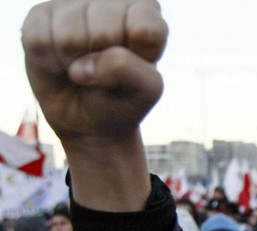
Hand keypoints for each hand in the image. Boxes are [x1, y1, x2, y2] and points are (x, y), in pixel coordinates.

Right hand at [22, 0, 167, 210]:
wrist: (89, 121)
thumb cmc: (124, 103)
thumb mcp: (144, 92)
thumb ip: (129, 70)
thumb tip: (89, 62)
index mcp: (146, 16)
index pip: (144, 21)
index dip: (132, 52)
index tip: (131, 69)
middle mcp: (112, 2)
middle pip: (101, 21)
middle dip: (99, 57)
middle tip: (100, 75)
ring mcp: (74, 5)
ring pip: (67, 25)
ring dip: (71, 58)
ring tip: (79, 69)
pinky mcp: (41, 15)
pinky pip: (37, 30)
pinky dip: (46, 56)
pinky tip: (59, 63)